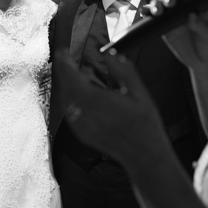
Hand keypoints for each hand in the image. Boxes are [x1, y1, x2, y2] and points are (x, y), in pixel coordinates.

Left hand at [55, 49, 170, 169]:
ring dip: (68, 85)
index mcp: (96, 101)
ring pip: (66, 99)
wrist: (143, 155)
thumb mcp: (140, 93)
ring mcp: (80, 126)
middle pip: (65, 87)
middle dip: (65, 72)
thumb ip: (123, 70)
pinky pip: (70, 111)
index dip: (64, 63)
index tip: (63, 52)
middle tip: (69, 60)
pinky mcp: (81, 133)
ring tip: (79, 75)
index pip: (70, 77)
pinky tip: (84, 93)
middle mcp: (84, 114)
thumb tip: (110, 53)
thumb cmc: (145, 125)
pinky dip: (72, 98)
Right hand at [143, 0, 207, 69]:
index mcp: (197, 6)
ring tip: (157, 11)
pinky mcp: (164, 27)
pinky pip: (154, 18)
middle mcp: (183, 8)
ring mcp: (172, 17)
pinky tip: (145, 13)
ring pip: (161, 4)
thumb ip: (201, 26)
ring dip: (157, 3)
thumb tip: (192, 15)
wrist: (203, 63)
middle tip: (170, 2)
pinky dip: (147, 13)